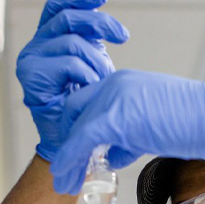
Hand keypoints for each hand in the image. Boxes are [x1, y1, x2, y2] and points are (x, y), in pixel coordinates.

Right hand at [16, 0, 128, 161]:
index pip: (60, 7)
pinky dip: (87, 75)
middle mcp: (37, 45)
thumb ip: (94, 47)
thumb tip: (115, 28)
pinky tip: (91, 88)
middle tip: (123, 36)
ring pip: (72, 43)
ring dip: (97, 62)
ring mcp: (32, 59)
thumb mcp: (92, 69)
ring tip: (104, 80)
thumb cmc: (82, 105)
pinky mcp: (32, 76)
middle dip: (100, 24)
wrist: (68, 139)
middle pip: (68, 19)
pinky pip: (69, 64)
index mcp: (50, 40)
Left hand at [51, 70, 204, 193]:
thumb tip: (112, 155)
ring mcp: (114, 98)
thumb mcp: (153, 128)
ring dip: (68, 159)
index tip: (76, 154)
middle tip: (66, 170)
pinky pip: (83, 139)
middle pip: (73, 113)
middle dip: (67, 144)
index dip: (77, 131)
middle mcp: (114, 85)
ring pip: (75, 128)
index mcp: (123, 84)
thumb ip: (129, 138)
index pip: (87, 105)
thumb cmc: (195, 123)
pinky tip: (68, 177)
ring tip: (66, 183)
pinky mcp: (117, 117)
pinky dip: (71, 159)